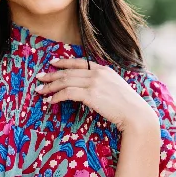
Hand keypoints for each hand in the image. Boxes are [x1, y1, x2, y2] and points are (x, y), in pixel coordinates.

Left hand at [36, 57, 158, 132]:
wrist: (136, 114)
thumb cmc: (128, 107)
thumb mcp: (116, 90)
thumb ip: (104, 86)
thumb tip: (92, 91)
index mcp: (104, 69)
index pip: (79, 62)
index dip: (63, 62)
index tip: (52, 63)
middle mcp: (98, 73)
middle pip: (68, 72)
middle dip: (51, 75)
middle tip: (39, 78)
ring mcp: (94, 83)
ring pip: (65, 81)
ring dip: (50, 86)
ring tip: (39, 91)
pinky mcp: (90, 94)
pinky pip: (67, 93)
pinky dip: (56, 97)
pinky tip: (50, 101)